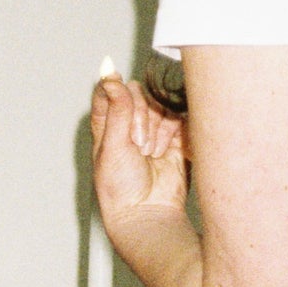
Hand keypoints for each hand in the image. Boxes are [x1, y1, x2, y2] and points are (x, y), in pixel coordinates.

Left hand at [89, 74, 187, 237]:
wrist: (147, 213)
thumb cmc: (119, 188)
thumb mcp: (111, 144)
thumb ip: (116, 107)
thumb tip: (108, 73)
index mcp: (106, 124)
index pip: (111, 90)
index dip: (118, 92)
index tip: (123, 105)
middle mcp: (129, 126)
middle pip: (139, 96)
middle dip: (141, 116)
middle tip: (138, 143)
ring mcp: (154, 132)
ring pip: (161, 107)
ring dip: (157, 128)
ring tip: (150, 152)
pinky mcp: (177, 141)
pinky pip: (181, 122)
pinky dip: (175, 132)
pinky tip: (164, 150)